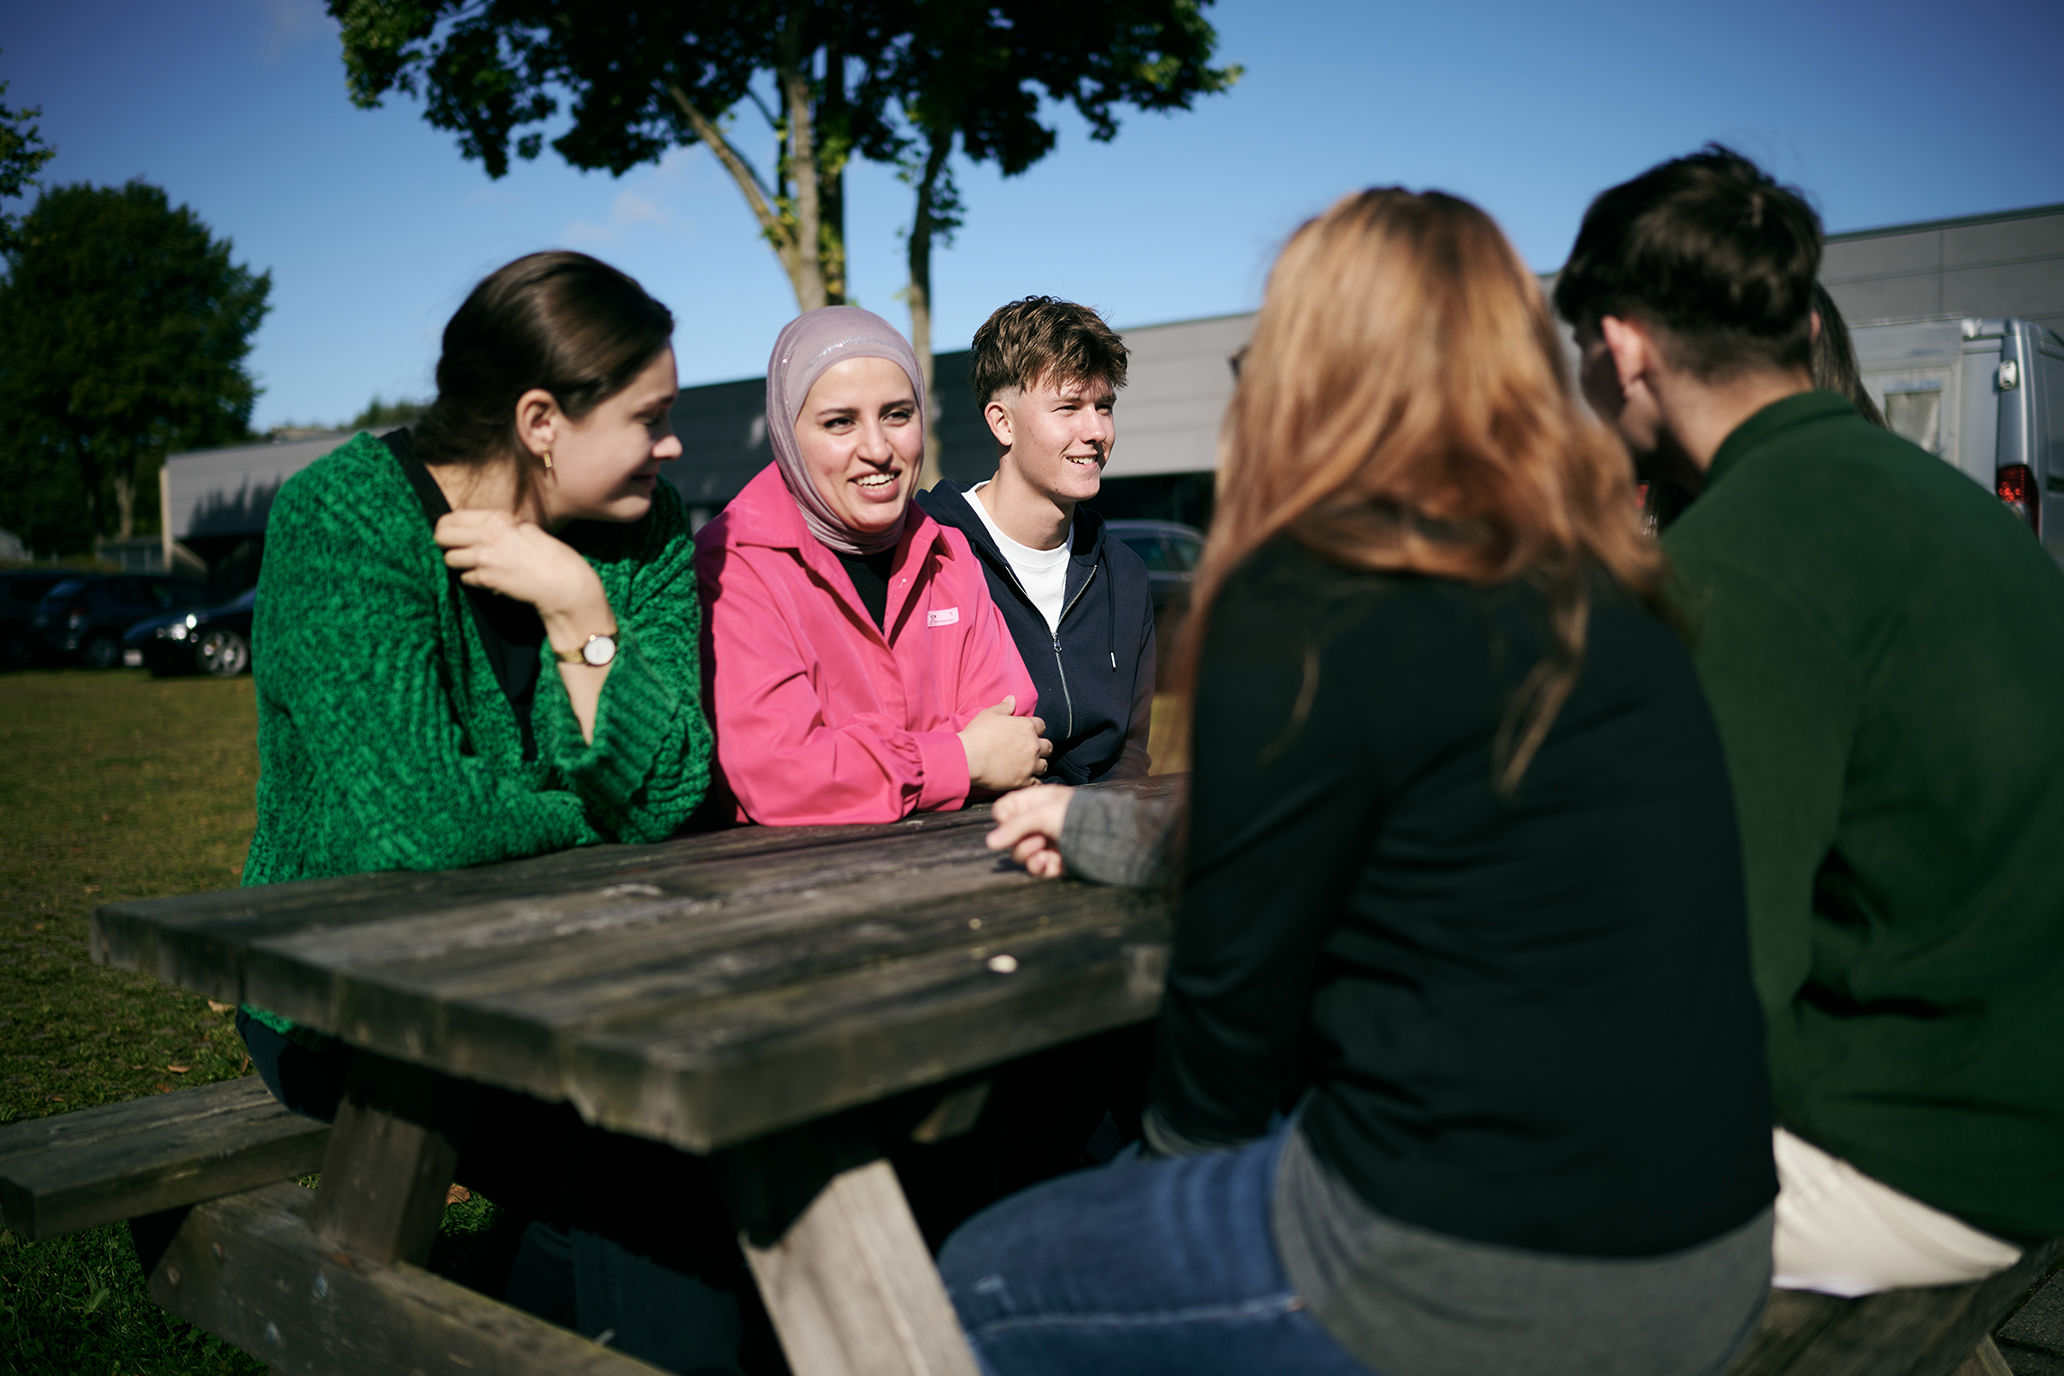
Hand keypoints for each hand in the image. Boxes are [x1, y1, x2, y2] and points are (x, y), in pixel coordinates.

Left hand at [434, 509, 609, 636]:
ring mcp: (484, 559)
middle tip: (455, 548)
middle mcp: (486, 536)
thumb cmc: (551, 555)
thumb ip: (499, 525)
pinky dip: (473, 579)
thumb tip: (477, 525)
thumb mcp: (525, 528)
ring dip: (459, 563)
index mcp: (496, 519)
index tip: (452, 533)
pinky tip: (488, 578)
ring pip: (449, 559)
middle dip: (444, 543)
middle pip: (441, 536)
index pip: (451, 517)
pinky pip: (465, 578)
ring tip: (475, 564)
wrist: (563, 583)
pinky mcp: (485, 579)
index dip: (447, 526)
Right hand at [958, 695, 1050, 793]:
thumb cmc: (978, 734)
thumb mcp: (989, 714)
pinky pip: (1037, 783)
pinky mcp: (1024, 780)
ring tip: (1029, 765)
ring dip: (1038, 764)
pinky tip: (1027, 780)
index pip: (1041, 725)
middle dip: (1041, 747)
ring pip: (1044, 765)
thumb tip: (1012, 699)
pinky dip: (1033, 781)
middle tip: (1030, 749)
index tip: (1028, 732)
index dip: (1035, 728)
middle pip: (1048, 746)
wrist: (969, 758)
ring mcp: (1030, 764)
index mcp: (1026, 727)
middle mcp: (1033, 745)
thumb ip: (1004, 707)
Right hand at [987, 784, 1073, 877]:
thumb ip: (1015, 827)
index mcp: (1037, 802)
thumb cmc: (1076, 815)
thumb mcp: (1043, 814)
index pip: (1007, 809)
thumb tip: (989, 843)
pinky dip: (1038, 866)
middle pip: (1011, 836)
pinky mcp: (1056, 862)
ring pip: (1021, 853)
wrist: (1108, 835)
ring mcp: (1048, 843)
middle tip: (1036, 838)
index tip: (1004, 821)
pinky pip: (1037, 867)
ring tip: (1042, 850)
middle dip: (1019, 839)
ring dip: (1027, 853)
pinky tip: (1044, 863)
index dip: (1003, 817)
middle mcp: (1040, 822)